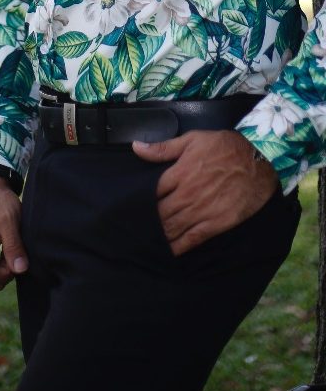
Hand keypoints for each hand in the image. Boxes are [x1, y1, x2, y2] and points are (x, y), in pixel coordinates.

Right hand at [0, 176, 28, 289]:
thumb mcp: (10, 220)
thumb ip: (14, 245)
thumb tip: (21, 270)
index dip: (8, 272)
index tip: (18, 256)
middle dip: (6, 270)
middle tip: (15, 248)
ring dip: (4, 266)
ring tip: (10, 244)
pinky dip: (0, 262)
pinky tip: (5, 247)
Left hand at [133, 129, 277, 254]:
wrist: (259, 162)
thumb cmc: (225, 147)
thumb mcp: (194, 139)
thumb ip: (163, 147)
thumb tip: (136, 147)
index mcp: (179, 172)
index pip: (151, 192)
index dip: (140, 202)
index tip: (131, 208)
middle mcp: (187, 194)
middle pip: (159, 213)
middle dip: (147, 221)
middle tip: (135, 228)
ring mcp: (200, 211)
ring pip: (172, 228)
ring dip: (159, 236)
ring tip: (147, 241)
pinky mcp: (214, 224)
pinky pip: (190, 240)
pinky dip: (177, 248)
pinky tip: (168, 251)